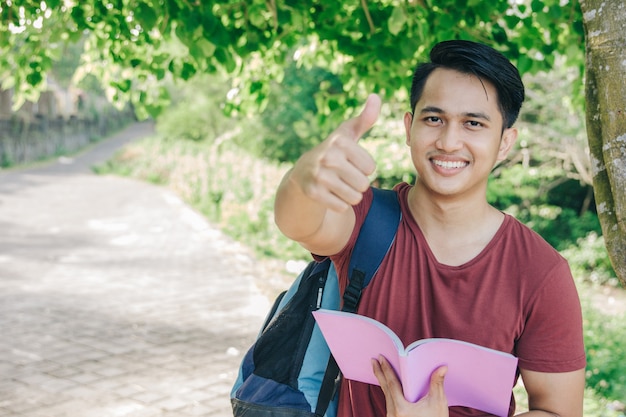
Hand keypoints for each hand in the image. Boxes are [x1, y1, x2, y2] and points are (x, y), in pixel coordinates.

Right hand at [289, 94, 379, 211]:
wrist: (303, 173)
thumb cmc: (334, 152)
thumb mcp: (348, 135)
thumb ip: (365, 118)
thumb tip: (376, 96)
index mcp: (340, 142)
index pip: (370, 168)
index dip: (363, 168)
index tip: (350, 163)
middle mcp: (328, 157)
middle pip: (363, 184)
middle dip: (357, 184)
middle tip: (343, 177)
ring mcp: (319, 175)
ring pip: (354, 197)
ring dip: (349, 195)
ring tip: (337, 185)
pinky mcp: (313, 193)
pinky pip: (342, 207)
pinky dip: (339, 204)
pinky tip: (329, 194)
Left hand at [373, 356, 448, 416]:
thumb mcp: (438, 403)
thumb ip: (437, 383)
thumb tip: (443, 367)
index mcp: (401, 409)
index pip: (391, 384)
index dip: (386, 369)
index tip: (381, 358)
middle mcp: (393, 413)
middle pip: (385, 388)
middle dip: (379, 373)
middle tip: (374, 360)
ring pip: (386, 395)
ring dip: (382, 381)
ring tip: (379, 369)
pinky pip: (388, 401)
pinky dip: (387, 391)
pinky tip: (387, 384)